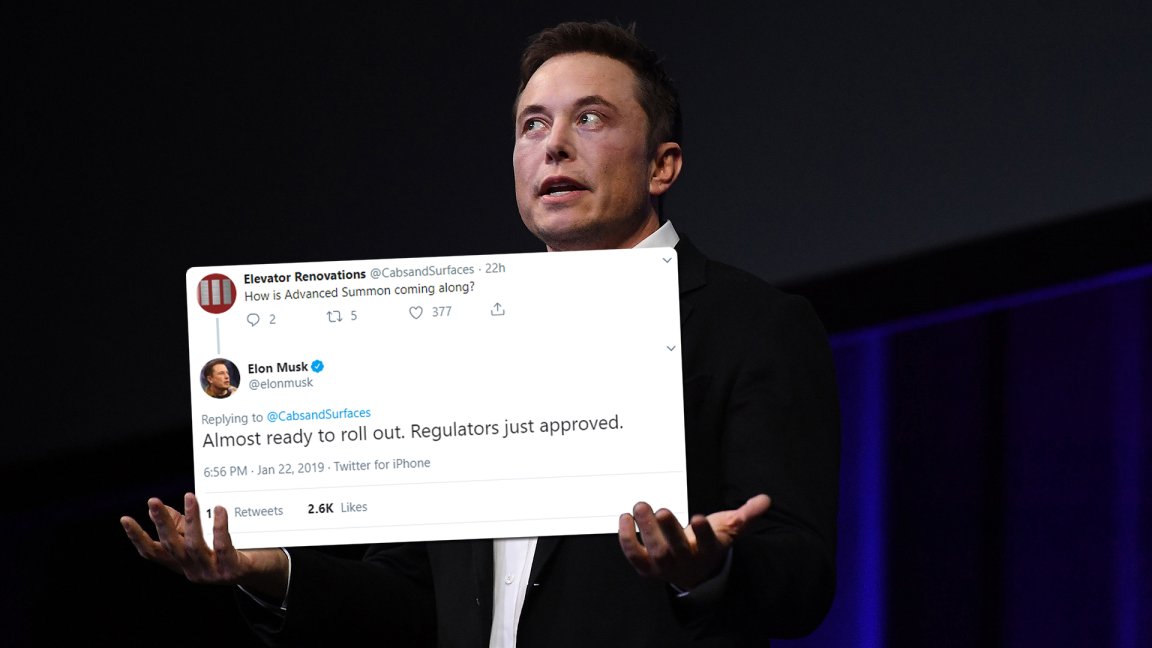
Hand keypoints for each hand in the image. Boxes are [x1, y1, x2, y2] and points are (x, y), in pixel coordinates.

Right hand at [120, 492, 288, 599]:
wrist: (263, 571)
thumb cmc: (231, 550)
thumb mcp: (203, 539)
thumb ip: (184, 526)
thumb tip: (165, 509)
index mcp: (182, 564)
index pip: (153, 553)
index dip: (137, 538)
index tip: (125, 519)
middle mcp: (192, 571)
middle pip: (171, 547)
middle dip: (161, 523)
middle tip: (153, 501)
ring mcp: (211, 573)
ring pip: (195, 546)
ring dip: (191, 520)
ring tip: (190, 497)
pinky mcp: (231, 570)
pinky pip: (223, 547)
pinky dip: (220, 528)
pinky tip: (220, 509)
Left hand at [618, 494, 771, 590]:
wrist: (695, 573)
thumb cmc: (710, 543)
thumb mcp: (729, 529)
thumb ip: (746, 515)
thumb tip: (765, 500)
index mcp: (709, 550)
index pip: (708, 543)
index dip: (704, 532)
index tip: (699, 517)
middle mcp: (686, 561)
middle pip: (677, 549)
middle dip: (669, 530)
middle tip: (662, 510)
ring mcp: (665, 566)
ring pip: (655, 552)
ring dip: (646, 530)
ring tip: (640, 506)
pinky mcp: (646, 567)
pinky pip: (634, 555)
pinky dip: (626, 539)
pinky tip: (624, 517)